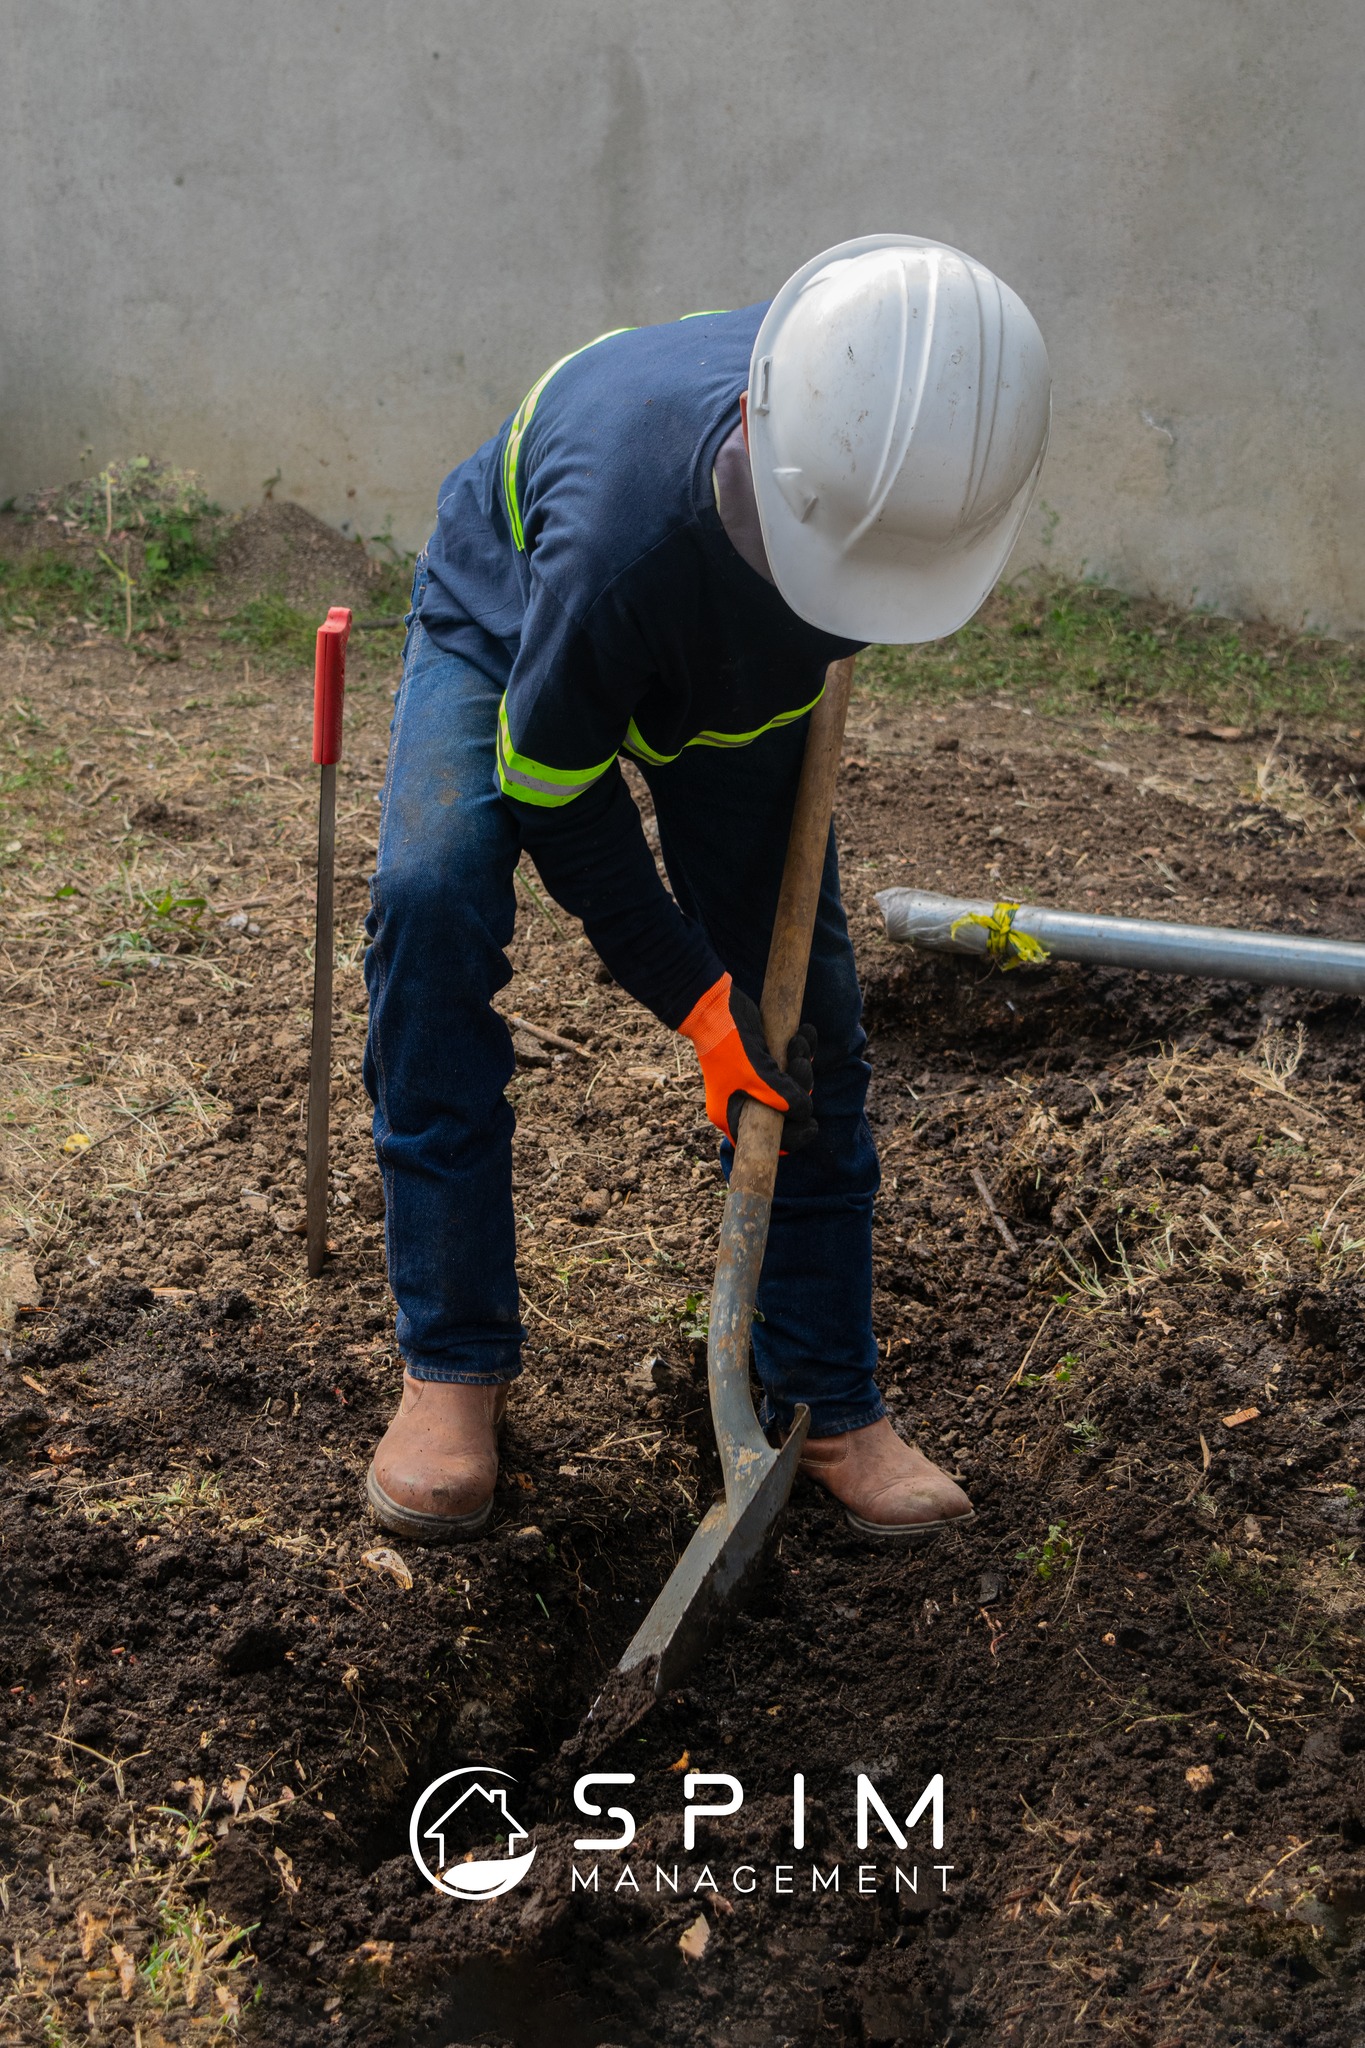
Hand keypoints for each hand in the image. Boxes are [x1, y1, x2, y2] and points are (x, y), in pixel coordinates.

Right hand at [678, 973, 817, 1148]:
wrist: (714, 1006)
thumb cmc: (729, 1045)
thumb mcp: (758, 1078)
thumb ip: (783, 1100)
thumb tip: (805, 1111)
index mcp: (733, 1115)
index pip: (765, 1140)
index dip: (792, 1138)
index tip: (812, 1124)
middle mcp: (743, 1101)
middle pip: (785, 1111)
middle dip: (801, 1087)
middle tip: (800, 1064)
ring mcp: (754, 1080)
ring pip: (791, 1086)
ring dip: (802, 1063)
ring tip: (797, 1043)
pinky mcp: (764, 1059)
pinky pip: (790, 1063)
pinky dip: (802, 1049)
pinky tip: (805, 1032)